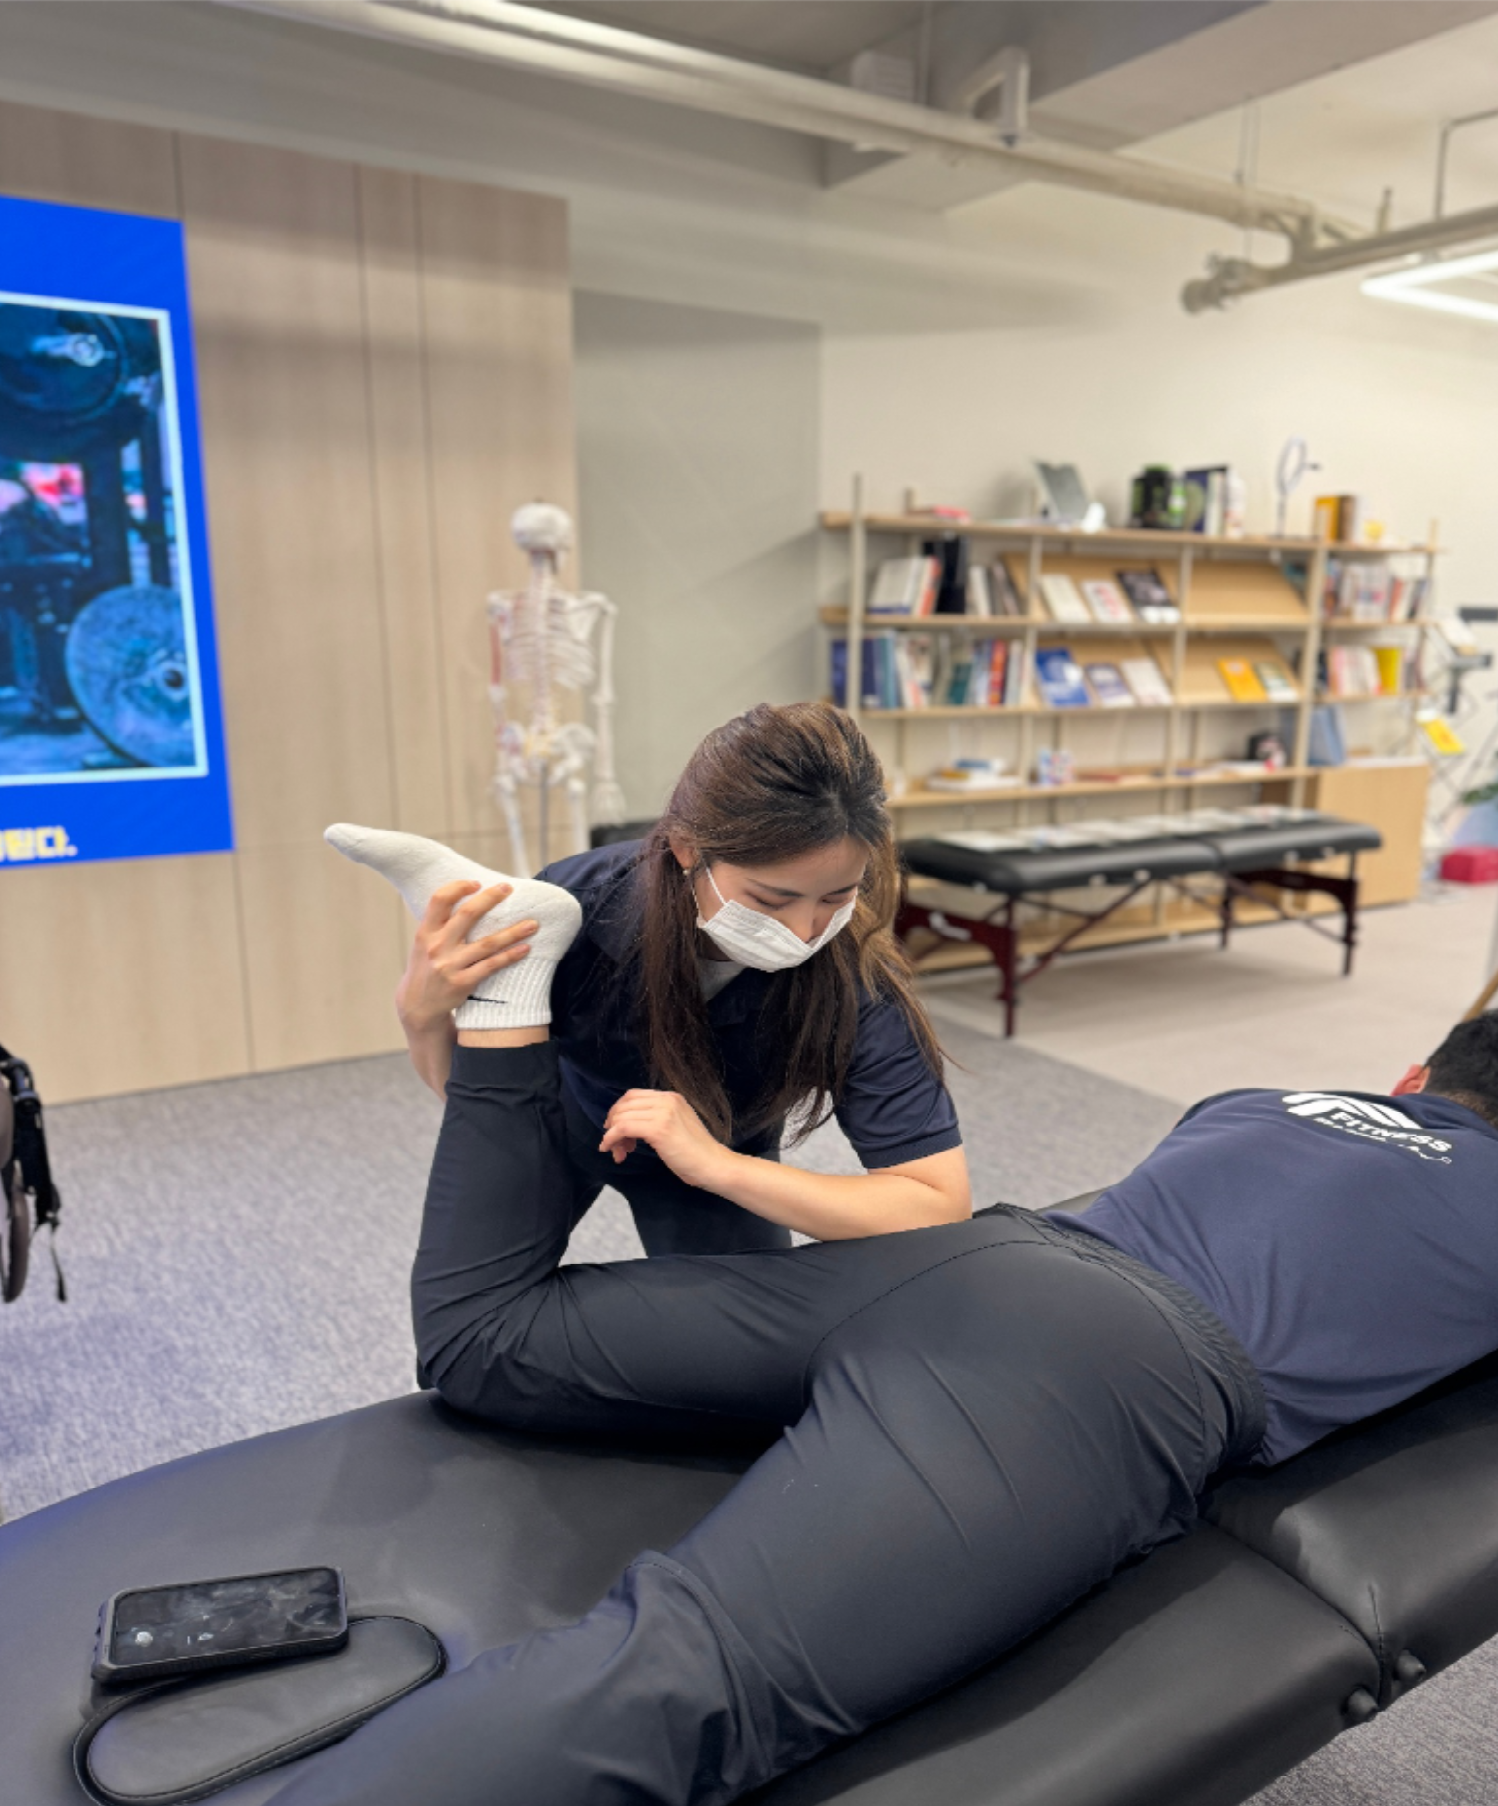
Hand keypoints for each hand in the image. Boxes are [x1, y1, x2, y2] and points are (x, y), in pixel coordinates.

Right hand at [395, 880, 536, 1030]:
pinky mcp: (463, 982)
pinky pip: (492, 966)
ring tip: (533, 924)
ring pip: (488, 943)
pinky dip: (510, 956)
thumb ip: (440, 924)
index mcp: (426, 932)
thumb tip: (470, 898)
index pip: (439, 900)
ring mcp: (451, 965)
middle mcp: (437, 946)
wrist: (418, 1005)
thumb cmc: (426, 967)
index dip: (458, 887)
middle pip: (467, 915)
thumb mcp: (423, 943)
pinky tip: (525, 948)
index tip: (477, 883)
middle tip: (508, 888)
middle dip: (490, 898)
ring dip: (513, 932)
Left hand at [599, 1089, 737, 1191]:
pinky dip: (611, 1139)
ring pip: (621, 1116)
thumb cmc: (695, 1153)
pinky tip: (613, 1151)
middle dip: (613, 1124)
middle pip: (624, 1104)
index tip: (616, 1131)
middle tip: (615, 1145)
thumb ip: (657, 1118)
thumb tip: (628, 1124)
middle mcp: (666, 1100)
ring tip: (619, 1152)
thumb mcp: (676, 1125)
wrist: (713, 1165)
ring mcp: (663, 1113)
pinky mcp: (658, 1129)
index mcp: (671, 1097)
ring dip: (612, 1135)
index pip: (633, 1096)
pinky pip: (623, 1128)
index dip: (619, 1112)